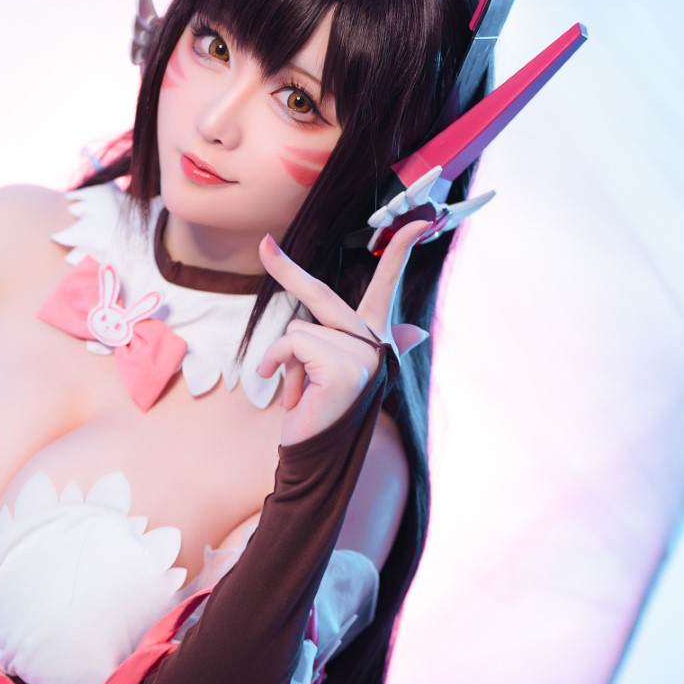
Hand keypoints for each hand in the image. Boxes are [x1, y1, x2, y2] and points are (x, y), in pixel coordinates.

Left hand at [254, 221, 432, 446]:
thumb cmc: (317, 414)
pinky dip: (278, 366)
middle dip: (286, 270)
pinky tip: (291, 398)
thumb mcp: (328, 372)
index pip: (388, 285)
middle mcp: (377, 344)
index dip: (403, 250)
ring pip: (298, 331)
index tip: (421, 221)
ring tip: (298, 393)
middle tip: (262, 244)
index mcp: (374, 339)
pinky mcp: (344, 370)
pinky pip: (293, 345)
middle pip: (322, 296)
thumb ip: (347, 341)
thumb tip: (414, 334)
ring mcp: (364, 357)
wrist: (314, 461)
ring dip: (284, 362)